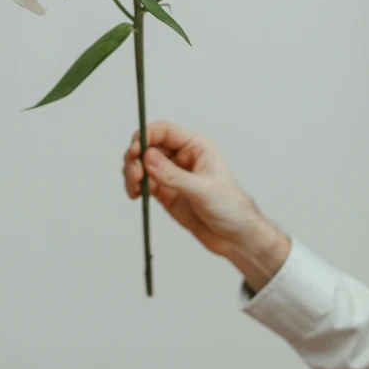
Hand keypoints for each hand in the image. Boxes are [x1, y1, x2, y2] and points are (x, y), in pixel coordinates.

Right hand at [123, 120, 290, 291]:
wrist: (235, 237)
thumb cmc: (231, 208)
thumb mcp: (202, 190)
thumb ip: (173, 175)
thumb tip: (148, 158)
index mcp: (196, 147)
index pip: (164, 131)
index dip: (146, 136)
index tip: (135, 151)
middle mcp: (182, 157)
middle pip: (148, 146)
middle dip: (136, 157)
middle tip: (134, 174)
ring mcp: (172, 175)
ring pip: (142, 164)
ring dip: (132, 172)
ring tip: (134, 188)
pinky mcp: (165, 192)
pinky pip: (143, 183)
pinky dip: (135, 186)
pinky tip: (136, 195)